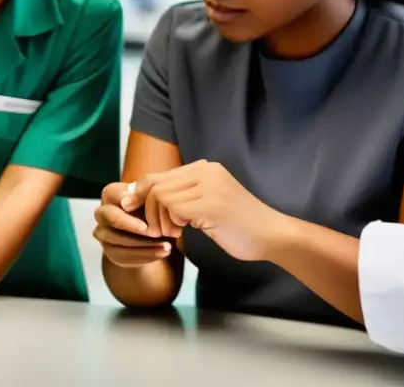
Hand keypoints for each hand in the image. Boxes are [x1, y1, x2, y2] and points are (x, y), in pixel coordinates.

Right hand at [93, 182, 173, 267]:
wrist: (156, 232)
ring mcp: (103, 234)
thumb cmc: (155, 207)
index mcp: (111, 194)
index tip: (152, 207)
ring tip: (166, 246)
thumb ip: (146, 191)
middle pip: (112, 217)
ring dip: (143, 244)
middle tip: (156, 232)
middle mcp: (102, 213)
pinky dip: (144, 256)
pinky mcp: (110, 252)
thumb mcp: (155, 196)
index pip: (114, 193)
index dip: (132, 201)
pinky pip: (123, 256)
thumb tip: (134, 196)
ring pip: (117, 240)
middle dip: (134, 226)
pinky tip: (161, 253)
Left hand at [121, 160, 287, 262]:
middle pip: (155, 183)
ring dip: (159, 219)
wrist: (272, 235)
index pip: (160, 175)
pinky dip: (170, 224)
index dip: (140, 192)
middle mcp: (206, 170)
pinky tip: (181, 233)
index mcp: (205, 168)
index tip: (131, 208)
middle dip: (145, 207)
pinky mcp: (210, 204)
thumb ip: (184, 195)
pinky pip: (173, 209)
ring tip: (173, 232)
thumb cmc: (239, 224)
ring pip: (161, 196)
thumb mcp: (209, 202)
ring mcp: (209, 186)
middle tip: (152, 229)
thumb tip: (146, 195)